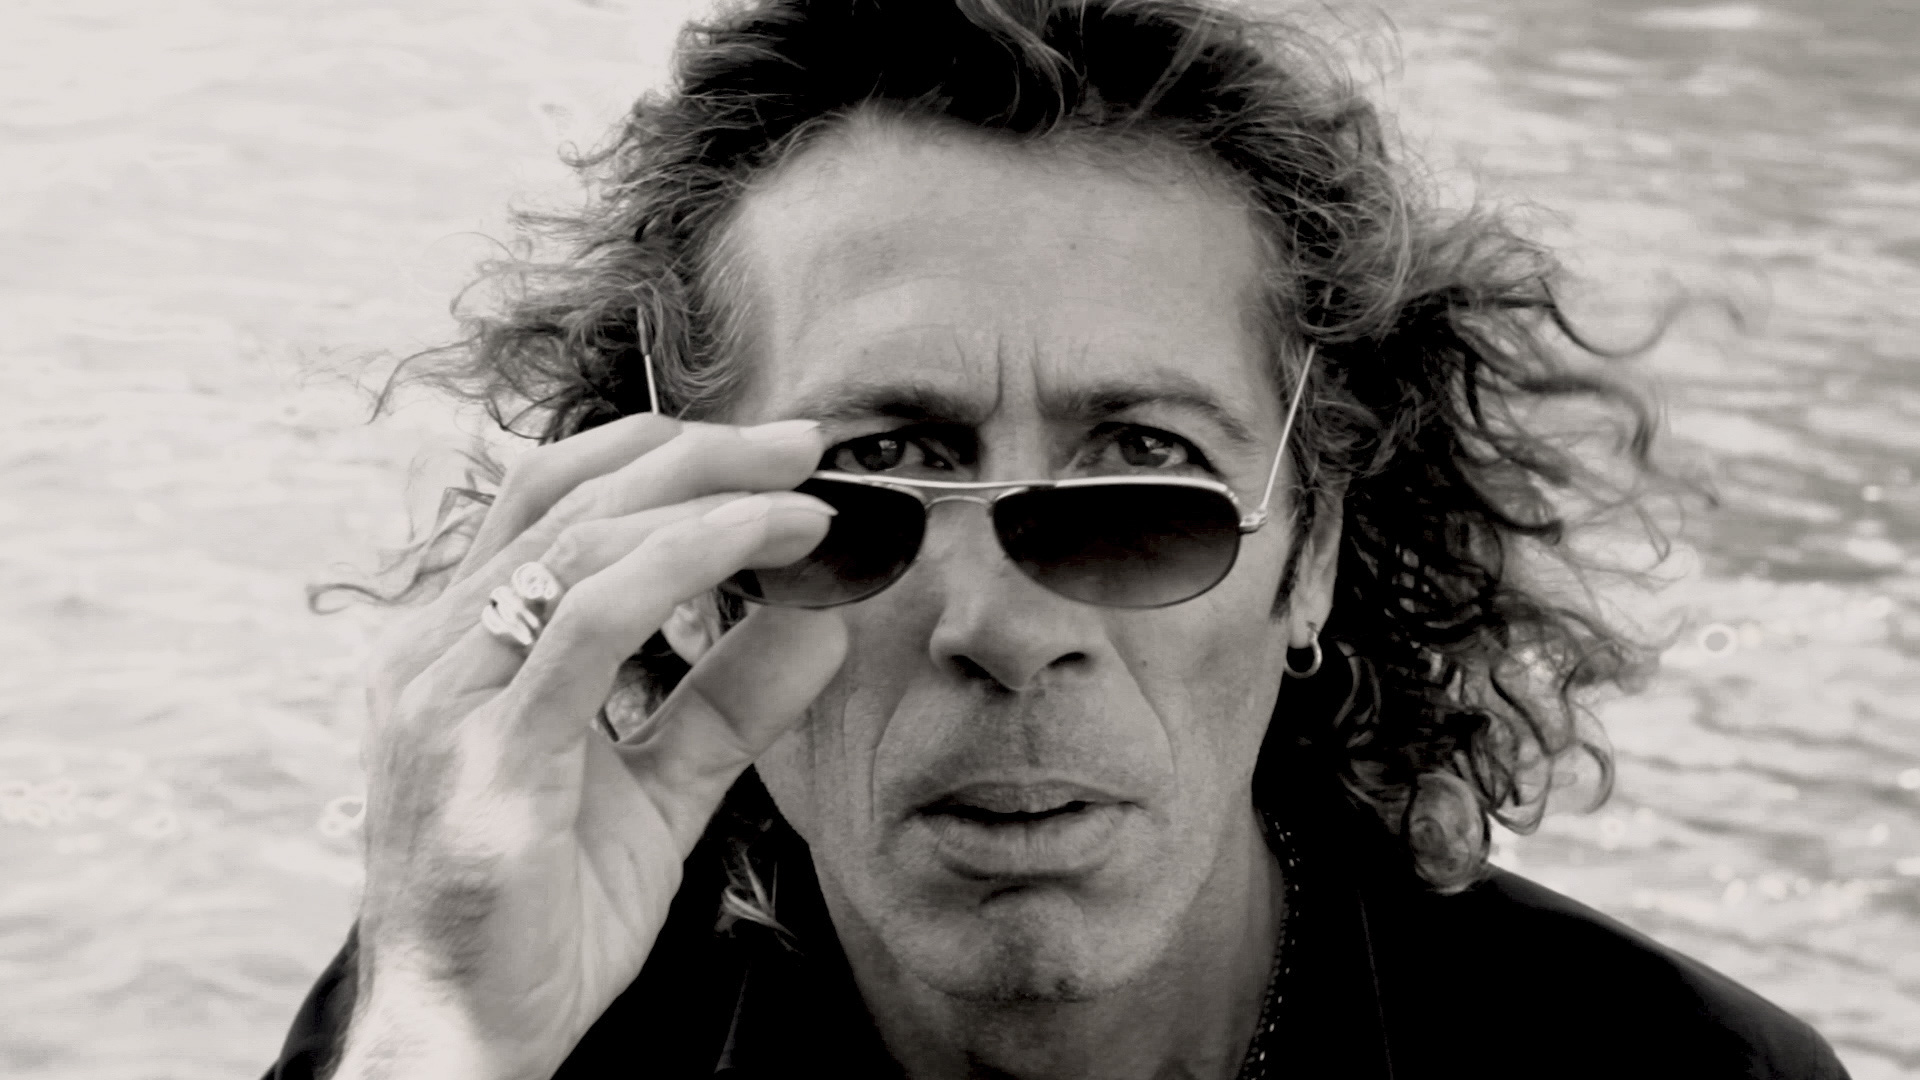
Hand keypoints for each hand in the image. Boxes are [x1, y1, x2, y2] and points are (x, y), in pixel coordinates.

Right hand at [332, 415, 845, 1079]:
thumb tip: (820, 615)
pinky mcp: (487, 754)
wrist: (468, 1040)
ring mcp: (446, 698)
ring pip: (582, 539)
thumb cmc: (543, 919)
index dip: (658, 456)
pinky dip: (692, 560)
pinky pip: (594, 617)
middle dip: (696, 454)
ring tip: (805, 493)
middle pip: (563, 494)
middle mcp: (432, 656)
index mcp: (455, 650)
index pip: (547, 501)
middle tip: (803, 442)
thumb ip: (727, 701)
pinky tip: (765, 542)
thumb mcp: (656, 788)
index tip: (766, 453)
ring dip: (710, 497)